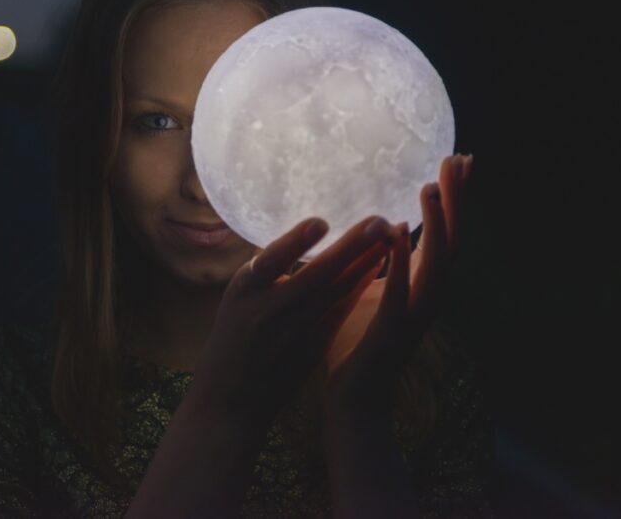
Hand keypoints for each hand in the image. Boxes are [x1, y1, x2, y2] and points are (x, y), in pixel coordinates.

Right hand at [191, 211, 400, 432]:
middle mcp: (271, 310)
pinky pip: (341, 310)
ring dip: (365, 262)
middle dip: (350, 247)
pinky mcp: (313, 346)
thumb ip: (266, 268)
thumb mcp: (237, 296)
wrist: (232, 397)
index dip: (296, 242)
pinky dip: (360, 285)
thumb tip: (298, 233)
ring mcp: (295, 331)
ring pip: (336, 292)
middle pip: (316, 275)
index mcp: (244, 290)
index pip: (271, 261)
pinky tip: (378, 264)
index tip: (321, 222)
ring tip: (388, 236)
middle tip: (379, 221)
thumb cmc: (233, 336)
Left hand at [320, 153, 473, 424]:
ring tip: (430, 190)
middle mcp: (427, 295)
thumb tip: (390, 227)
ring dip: (436, 226)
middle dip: (456, 200)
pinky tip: (395, 234)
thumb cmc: (361, 340)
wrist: (353, 396)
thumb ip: (387, 261)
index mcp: (422, 283)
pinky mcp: (391, 331)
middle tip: (458, 160)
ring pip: (435, 265)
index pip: (447, 232)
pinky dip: (401, 263)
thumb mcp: (376, 290)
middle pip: (452, 240)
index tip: (459, 158)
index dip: (455, 198)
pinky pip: (400, 293)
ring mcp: (414, 314)